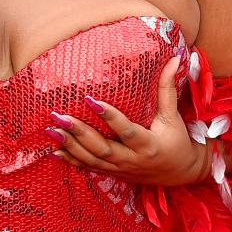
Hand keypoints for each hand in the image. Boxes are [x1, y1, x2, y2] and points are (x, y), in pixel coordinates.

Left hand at [45, 56, 206, 185]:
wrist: (180, 172)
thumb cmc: (176, 140)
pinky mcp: (114, 174)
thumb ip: (167, 88)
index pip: (126, 131)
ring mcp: (121, 169)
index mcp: (148, 144)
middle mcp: (132, 159)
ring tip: (51, 130)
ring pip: (92, 160)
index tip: (90, 100)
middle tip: (59, 116)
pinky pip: (89, 168)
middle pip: (102, 148)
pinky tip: (54, 150)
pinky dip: (72, 160)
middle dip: (79, 133)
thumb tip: (174, 58)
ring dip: (70, 146)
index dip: (109, 117)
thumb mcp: (172, 116)